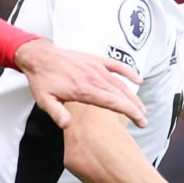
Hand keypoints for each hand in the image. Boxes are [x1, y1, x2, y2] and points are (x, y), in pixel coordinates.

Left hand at [14, 38, 146, 128]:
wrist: (40, 57)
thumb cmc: (42, 80)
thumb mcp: (45, 100)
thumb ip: (57, 113)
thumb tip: (67, 125)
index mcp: (84, 89)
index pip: (112, 102)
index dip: (129, 111)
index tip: (140, 120)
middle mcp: (94, 78)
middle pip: (120, 94)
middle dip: (135, 108)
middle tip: (144, 121)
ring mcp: (96, 68)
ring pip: (120, 83)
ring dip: (133, 96)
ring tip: (142, 109)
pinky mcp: (96, 60)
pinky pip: (116, 65)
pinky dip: (129, 72)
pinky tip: (139, 80)